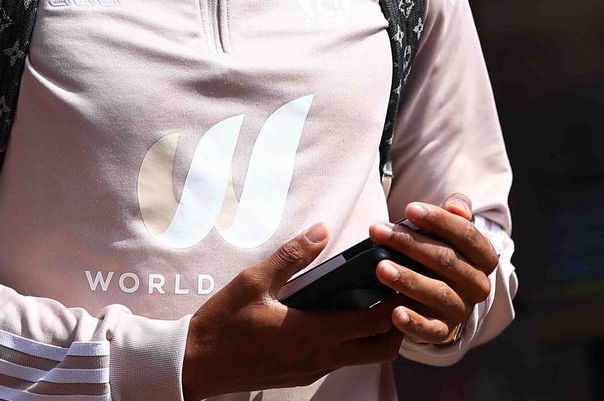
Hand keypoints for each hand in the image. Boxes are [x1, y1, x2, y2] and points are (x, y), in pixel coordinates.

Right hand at [181, 223, 403, 400]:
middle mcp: (321, 357)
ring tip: (377, 299)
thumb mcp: (254, 280)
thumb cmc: (224, 322)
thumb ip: (291, 256)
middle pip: (382, 348)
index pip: (374, 323)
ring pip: (365, 357)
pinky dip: (357, 341)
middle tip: (398, 290)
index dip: (396, 302)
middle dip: (399, 322)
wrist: (198, 364)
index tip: (405, 278)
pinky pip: (344, 360)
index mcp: (313, 333)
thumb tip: (320, 230)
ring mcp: (314, 369)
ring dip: (379, 333)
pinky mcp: (304, 373)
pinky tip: (344, 315)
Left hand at [368, 192, 497, 346]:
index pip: (465, 234)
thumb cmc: (443, 252)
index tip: (408, 208)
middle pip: (446, 260)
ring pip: (438, 293)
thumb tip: (457, 206)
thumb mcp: (451, 230)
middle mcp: (478, 285)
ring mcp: (461, 310)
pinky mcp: (444, 332)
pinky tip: (395, 313)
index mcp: (484, 257)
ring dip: (408, 279)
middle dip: (409, 243)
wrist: (444, 298)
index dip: (438, 220)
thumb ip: (456, 211)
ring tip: (381, 267)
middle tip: (378, 231)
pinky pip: (431, 330)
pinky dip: (414, 323)